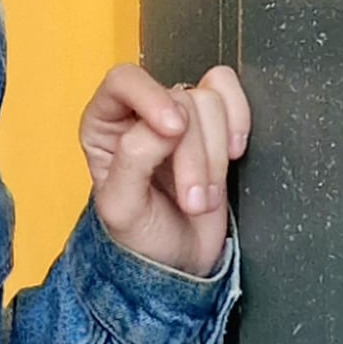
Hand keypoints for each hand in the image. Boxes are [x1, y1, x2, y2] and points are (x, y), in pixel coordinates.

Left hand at [79, 64, 250, 276]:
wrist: (179, 262)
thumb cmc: (142, 238)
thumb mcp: (122, 208)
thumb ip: (133, 160)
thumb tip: (167, 124)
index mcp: (103, 125)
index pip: (123, 81)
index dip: (151, 97)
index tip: (174, 130)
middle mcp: (139, 114)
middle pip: (178, 100)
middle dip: (193, 157)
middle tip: (193, 203)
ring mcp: (180, 117)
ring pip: (209, 102)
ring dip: (214, 158)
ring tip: (202, 199)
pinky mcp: (214, 124)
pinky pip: (231, 94)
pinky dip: (239, 122)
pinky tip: (233, 155)